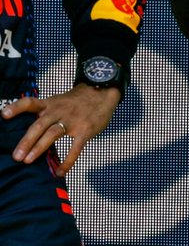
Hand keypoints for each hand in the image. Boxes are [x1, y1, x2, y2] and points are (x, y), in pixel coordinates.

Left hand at [1, 84, 120, 175]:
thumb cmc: (77, 100)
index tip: (3, 114)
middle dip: (27, 141)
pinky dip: (67, 161)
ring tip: (28, 161)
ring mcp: (72, 120)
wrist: (103, 91)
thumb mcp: (59, 101)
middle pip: (40, 125)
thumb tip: (28, 133)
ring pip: (53, 134)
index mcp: (50, 104)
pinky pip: (75, 147)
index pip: (30, 103)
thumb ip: (45, 114)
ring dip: (39, 148)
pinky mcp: (85, 129)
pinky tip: (60, 172)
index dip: (17, 108)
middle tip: (16, 156)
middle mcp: (58, 111)